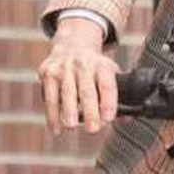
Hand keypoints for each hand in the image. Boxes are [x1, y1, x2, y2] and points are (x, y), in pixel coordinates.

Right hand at [38, 18, 118, 134]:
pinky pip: (49, 97)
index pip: (107, 86)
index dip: (109, 103)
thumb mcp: (110, 73)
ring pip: (66, 94)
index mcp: (103, 66)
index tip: (108, 119)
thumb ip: (118, 95)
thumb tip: (125, 119)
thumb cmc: (94, 67)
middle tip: (93, 128)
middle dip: (90, 112)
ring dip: (68, 112)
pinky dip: (52, 114)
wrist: (72, 45)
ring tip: (71, 126)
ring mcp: (64, 68)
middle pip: (87, 91)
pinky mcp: (48, 73)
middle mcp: (83, 65)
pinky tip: (55, 127)